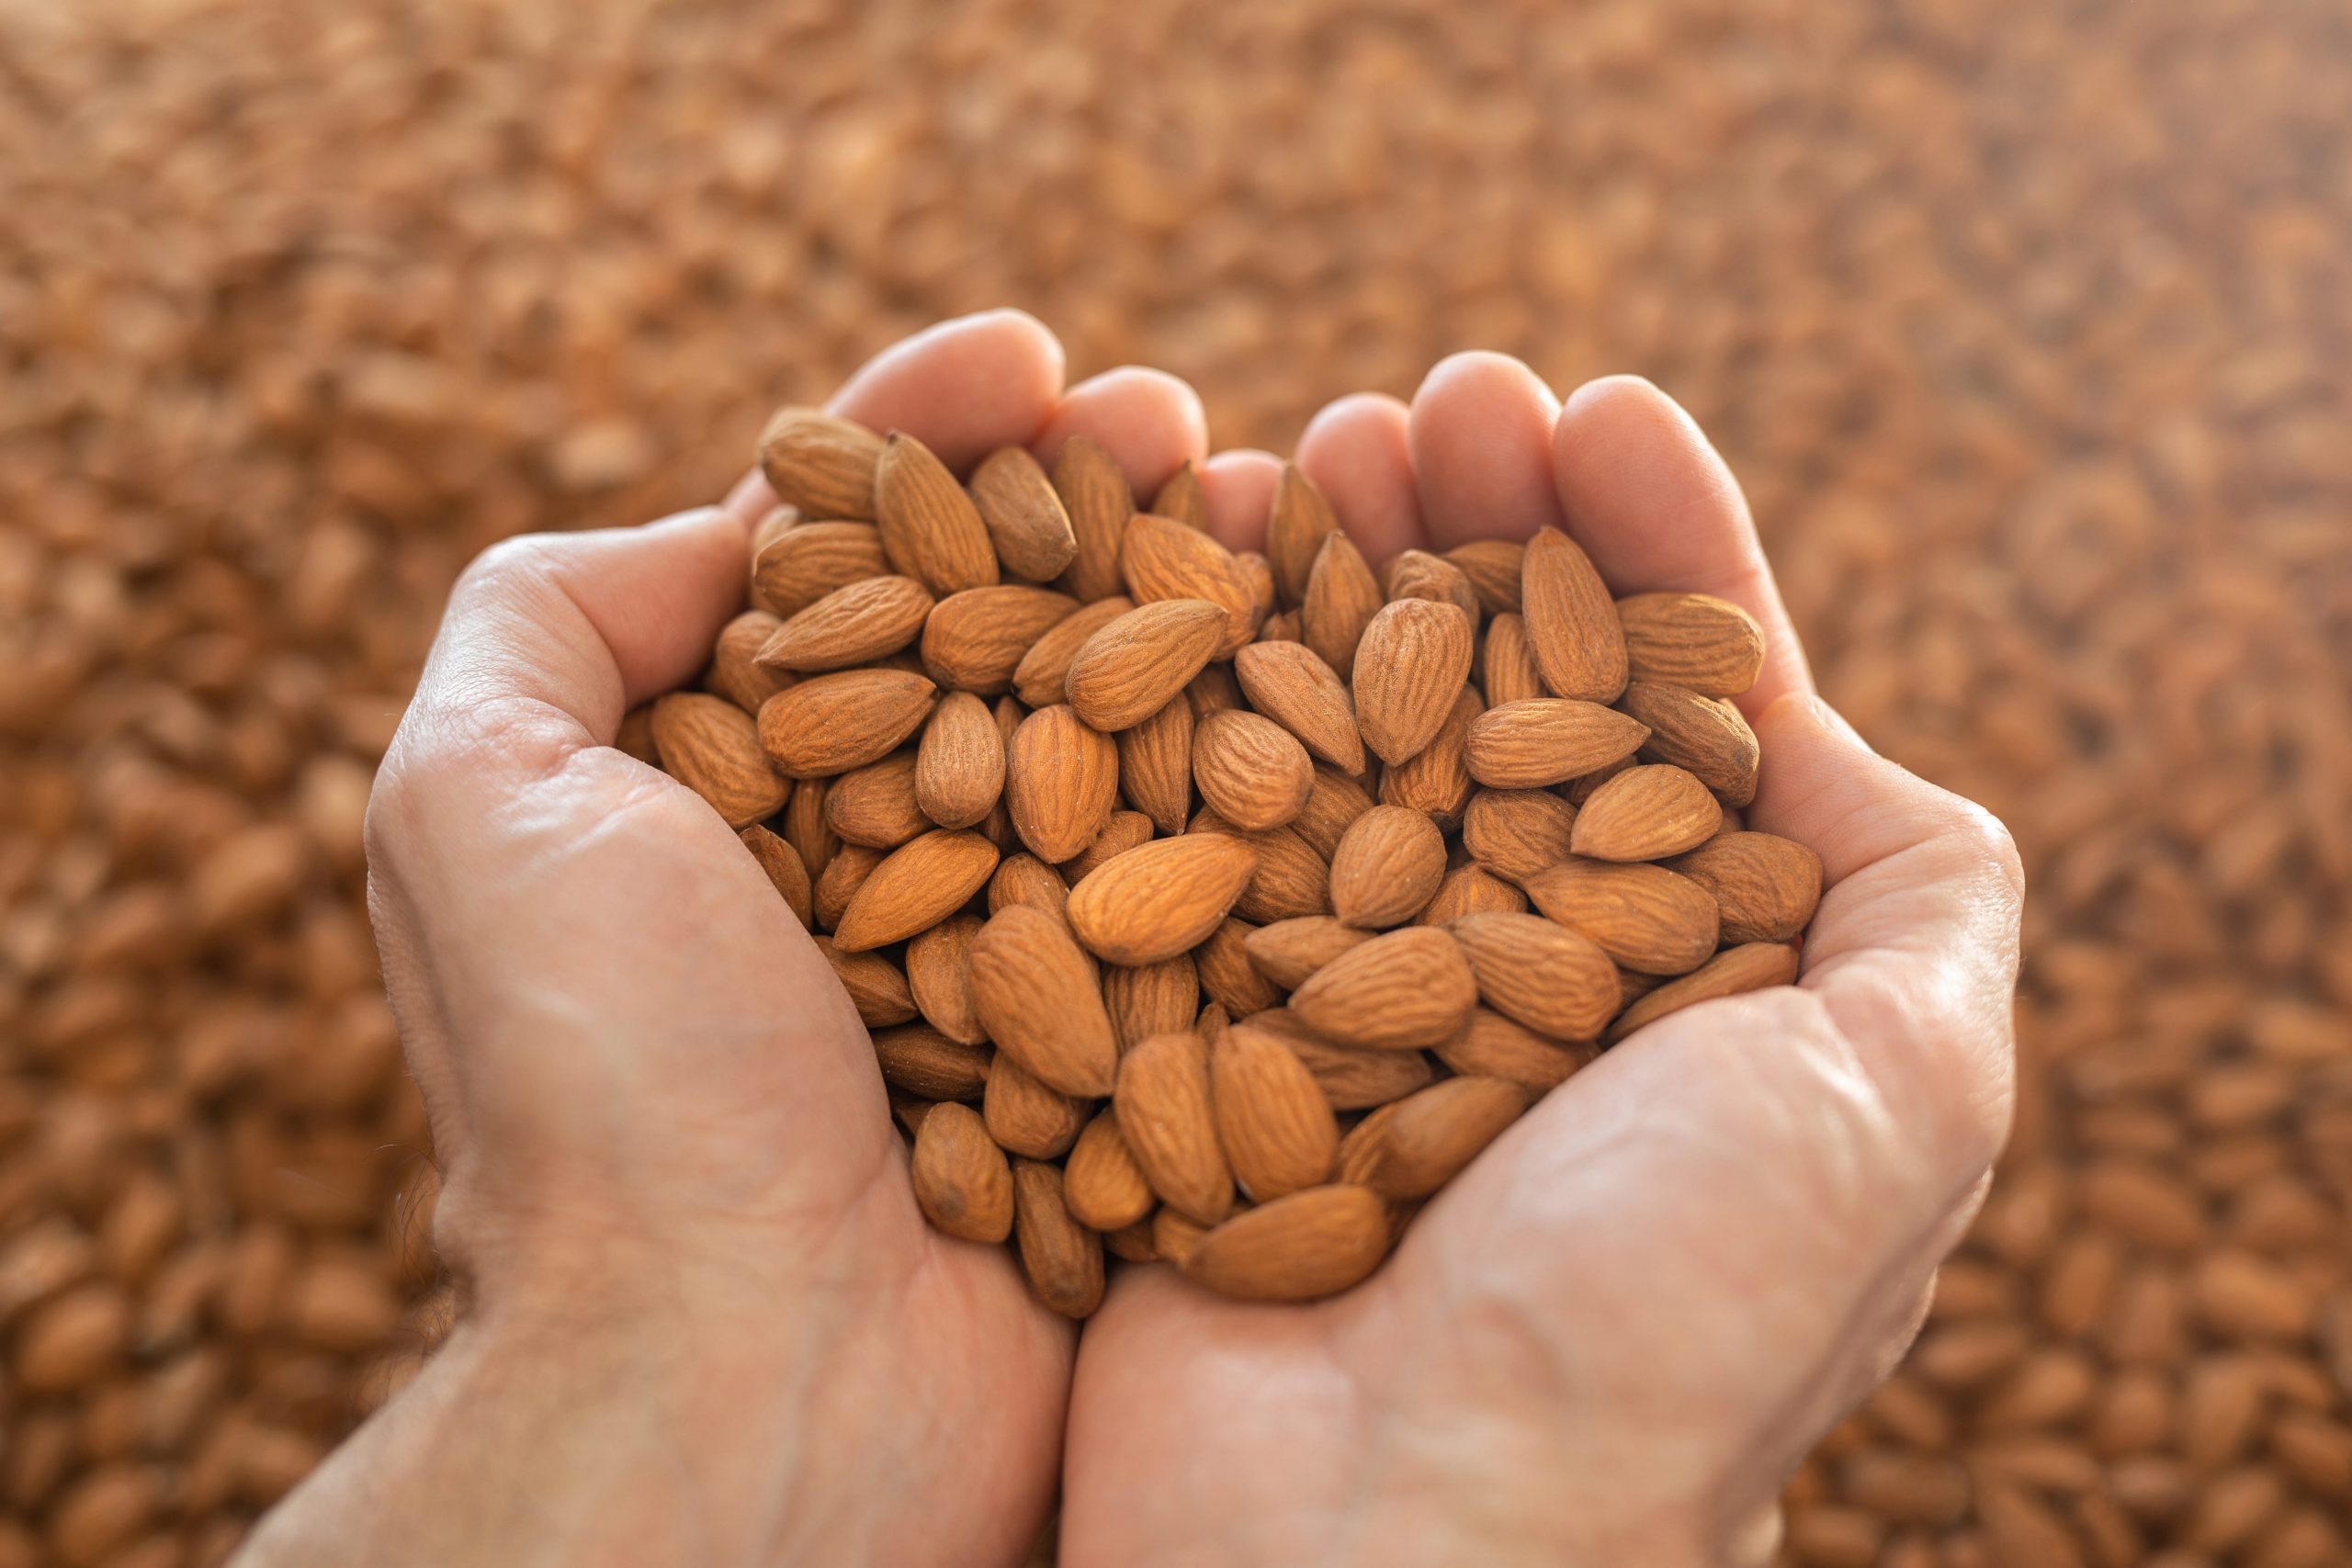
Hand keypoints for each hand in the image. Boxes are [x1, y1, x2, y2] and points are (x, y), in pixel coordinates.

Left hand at [236, 312, 1217, 1567]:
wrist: (747, 1383)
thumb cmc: (603, 1092)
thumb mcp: (474, 803)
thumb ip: (550, 620)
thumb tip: (728, 522)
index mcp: (739, 807)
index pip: (850, 571)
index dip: (935, 447)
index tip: (1031, 357)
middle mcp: (891, 873)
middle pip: (1012, 638)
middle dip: (1100, 511)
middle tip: (1191, 424)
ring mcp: (1029, 968)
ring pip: (1140, 745)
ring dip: (1217, 614)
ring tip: (1301, 501)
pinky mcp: (1144, 1065)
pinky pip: (1237, 898)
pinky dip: (1296, 784)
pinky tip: (1363, 675)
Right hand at [1060, 362, 2022, 1565]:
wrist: (1390, 1537)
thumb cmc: (1668, 1317)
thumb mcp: (1902, 1089)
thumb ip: (1912, 896)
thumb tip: (1830, 740)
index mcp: (1688, 983)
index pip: (1679, 707)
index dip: (1652, 546)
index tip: (1596, 412)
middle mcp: (1515, 977)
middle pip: (1497, 690)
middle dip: (1478, 528)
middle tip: (1432, 400)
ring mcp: (1345, 995)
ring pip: (1341, 730)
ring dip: (1335, 572)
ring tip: (1316, 443)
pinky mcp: (1193, 1029)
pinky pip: (1190, 827)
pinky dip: (1191, 692)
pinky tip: (1189, 572)